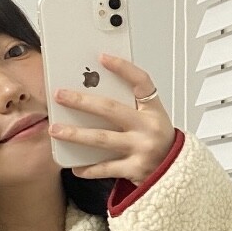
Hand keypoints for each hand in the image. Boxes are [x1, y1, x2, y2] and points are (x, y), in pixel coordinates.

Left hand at [47, 53, 174, 184]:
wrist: (176, 172)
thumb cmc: (158, 142)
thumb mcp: (151, 118)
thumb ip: (130, 106)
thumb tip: (94, 91)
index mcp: (153, 110)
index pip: (141, 81)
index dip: (122, 68)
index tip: (102, 58)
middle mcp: (148, 127)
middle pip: (110, 109)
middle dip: (82, 101)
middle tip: (60, 96)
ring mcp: (141, 149)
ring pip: (102, 139)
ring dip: (75, 134)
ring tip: (56, 130)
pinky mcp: (134, 169)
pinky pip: (105, 168)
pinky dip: (88, 168)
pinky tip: (74, 165)